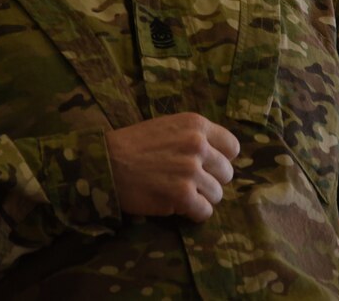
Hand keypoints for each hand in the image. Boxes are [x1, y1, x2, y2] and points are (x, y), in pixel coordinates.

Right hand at [105, 112, 239, 222]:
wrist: (107, 161)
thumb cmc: (135, 144)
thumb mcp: (169, 126)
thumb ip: (195, 136)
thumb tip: (221, 156)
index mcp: (196, 124)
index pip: (232, 147)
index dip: (220, 159)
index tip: (206, 165)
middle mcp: (197, 144)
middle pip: (226, 173)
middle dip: (210, 180)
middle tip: (188, 182)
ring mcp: (191, 170)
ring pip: (217, 194)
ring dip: (201, 198)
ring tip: (179, 193)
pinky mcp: (182, 194)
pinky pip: (205, 212)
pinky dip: (193, 213)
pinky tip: (178, 206)